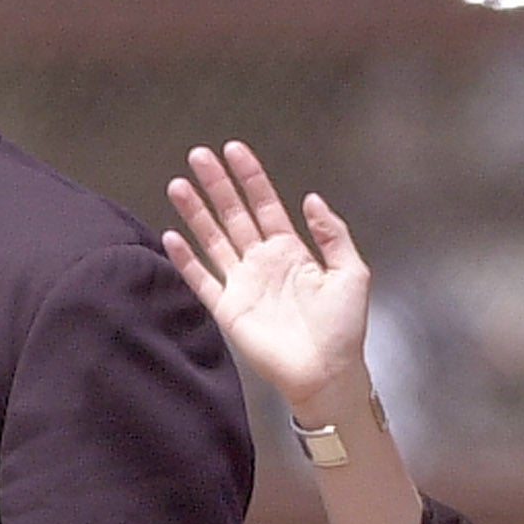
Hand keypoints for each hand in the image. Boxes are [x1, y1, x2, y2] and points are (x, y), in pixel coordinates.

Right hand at [161, 141, 373, 415]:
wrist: (327, 373)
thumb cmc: (343, 328)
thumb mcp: (351, 272)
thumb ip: (333, 234)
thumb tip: (311, 199)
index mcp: (292, 250)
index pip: (265, 205)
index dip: (250, 177)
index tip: (234, 150)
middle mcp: (263, 262)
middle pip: (234, 214)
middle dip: (217, 185)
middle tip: (199, 155)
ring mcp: (243, 284)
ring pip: (213, 239)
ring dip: (196, 213)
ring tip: (179, 184)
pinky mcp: (228, 309)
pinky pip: (202, 279)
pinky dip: (186, 260)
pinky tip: (172, 236)